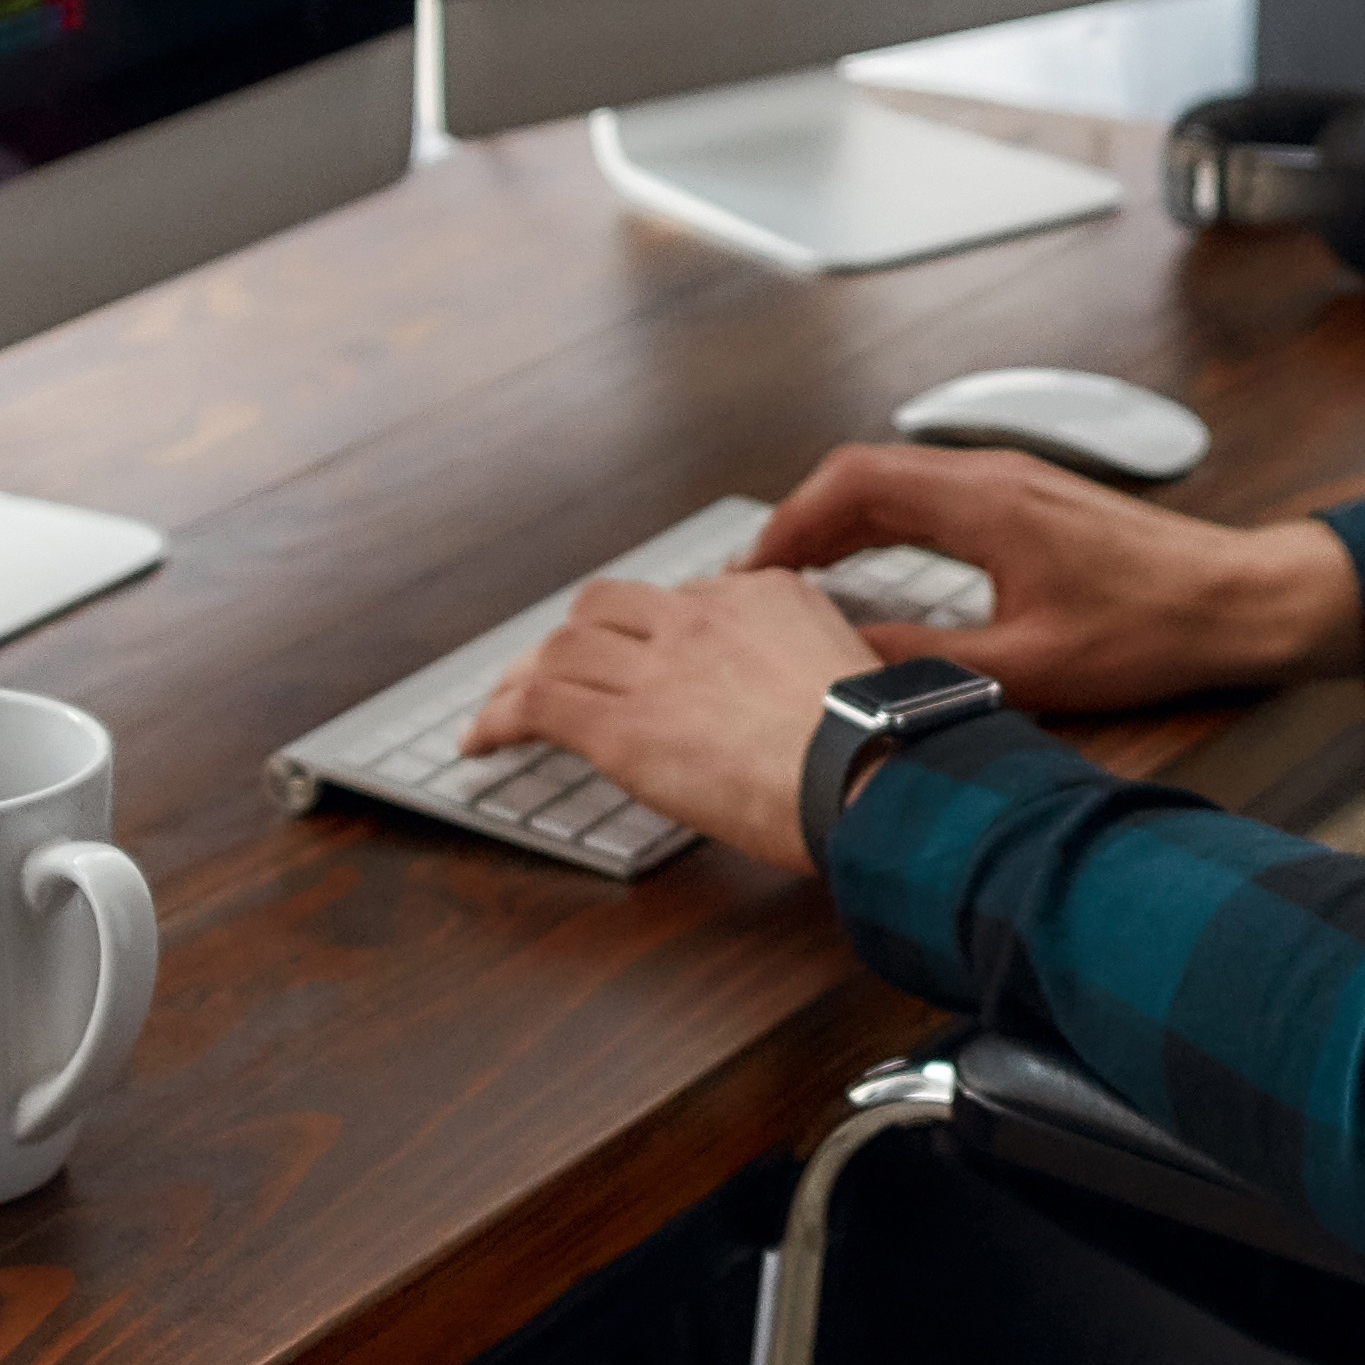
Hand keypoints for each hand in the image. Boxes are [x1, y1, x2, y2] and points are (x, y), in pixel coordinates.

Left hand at [468, 567, 884, 872]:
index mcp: (762, 596)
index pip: (680, 600)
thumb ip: (819, 664)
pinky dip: (498, 719)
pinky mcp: (622, 725)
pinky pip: (537, 705)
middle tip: (549, 669)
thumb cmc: (882, 743)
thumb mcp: (859, 672)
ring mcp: (655, 668)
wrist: (871, 768)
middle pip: (604, 606)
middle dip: (570, 637)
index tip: (636, 656)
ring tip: (503, 707)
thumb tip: (814, 697)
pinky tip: (481, 742)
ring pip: (560, 649)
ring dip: (522, 677)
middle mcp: (698, 618)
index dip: (647, 632)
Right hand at [748, 443, 1361, 712]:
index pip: (852, 482)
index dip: (788, 522)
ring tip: (800, 578)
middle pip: (864, 474)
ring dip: (842, 521)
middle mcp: (994, 475)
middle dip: (801, 523)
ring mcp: (1014, 482)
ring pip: (898, 481)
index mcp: (984, 502)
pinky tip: (875, 568)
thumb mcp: (1028, 666)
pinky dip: (886, 523)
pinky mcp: (1031, 500)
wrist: (1237, 602)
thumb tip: (848, 666)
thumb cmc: (1153, 629)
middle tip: (759, 579)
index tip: (753, 569)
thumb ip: (928, 663)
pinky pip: (932, 495)